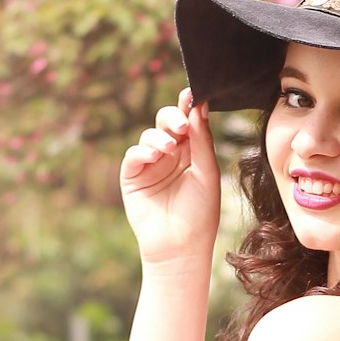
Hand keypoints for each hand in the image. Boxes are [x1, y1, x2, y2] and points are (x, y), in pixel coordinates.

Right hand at [120, 87, 221, 266]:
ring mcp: (150, 165)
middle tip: (181, 124)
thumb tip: (199, 106)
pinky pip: (133, 155)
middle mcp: (170, 155)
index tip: (192, 92)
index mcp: (192, 153)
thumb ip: (202, 141)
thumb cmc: (199, 214)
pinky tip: (154, 156)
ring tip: (167, 149)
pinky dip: (142, 151)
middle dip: (172, 118)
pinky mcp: (132, 177)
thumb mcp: (207, 174)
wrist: (181, 247)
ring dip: (158, 137)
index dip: (188, 106)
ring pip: (149, 136)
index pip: (189, 122)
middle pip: (167, 123)